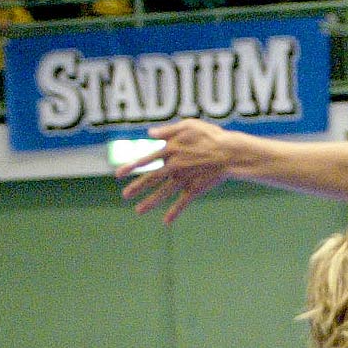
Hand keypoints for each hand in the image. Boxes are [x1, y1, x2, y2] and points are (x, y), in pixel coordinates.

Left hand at [119, 119, 237, 223]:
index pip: (145, 159)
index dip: (131, 166)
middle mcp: (173, 167)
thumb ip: (168, 130)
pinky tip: (166, 222)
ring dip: (150, 203)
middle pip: (151, 179)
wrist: (229, 153)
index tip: (118, 173)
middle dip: (136, 188)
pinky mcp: (195, 189)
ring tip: (138, 211)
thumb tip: (150, 133)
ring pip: (163, 193)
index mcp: (170, 150)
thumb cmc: (211, 136)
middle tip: (125, 195)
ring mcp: (183, 180)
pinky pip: (182, 203)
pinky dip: (174, 212)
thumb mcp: (188, 125)